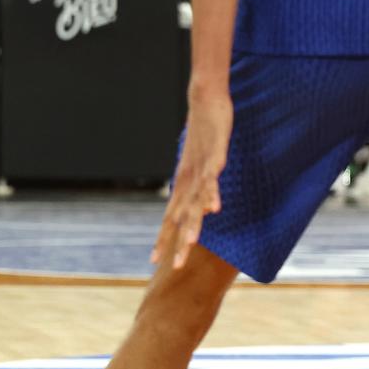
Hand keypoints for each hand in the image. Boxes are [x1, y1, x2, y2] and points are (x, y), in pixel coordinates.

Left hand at [151, 90, 232, 268]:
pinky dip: (212, 192)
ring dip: (194, 222)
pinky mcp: (215, 154)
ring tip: (192, 243)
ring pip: (196, 200)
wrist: (204, 102)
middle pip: (182, 216)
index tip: (153, 262)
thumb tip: (202, 210)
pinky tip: (214, 207)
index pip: (169, 218)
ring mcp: (201, 168)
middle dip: (178, 242)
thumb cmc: (202, 136)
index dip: (162, 239)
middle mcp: (188, 180)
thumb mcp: (200, 167)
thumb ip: (200, 189)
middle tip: (173, 266)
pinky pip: (213, 177)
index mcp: (183, 185)